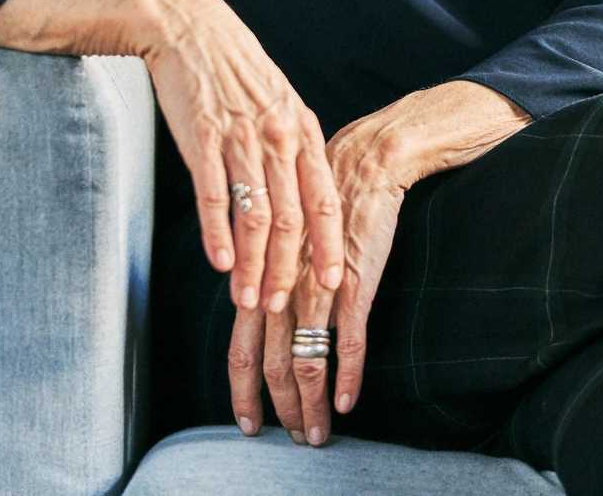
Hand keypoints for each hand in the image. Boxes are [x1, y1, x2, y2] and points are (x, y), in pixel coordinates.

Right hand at [138, 0, 345, 313]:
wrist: (191, 27)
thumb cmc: (236, 69)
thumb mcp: (278, 102)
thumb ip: (291, 145)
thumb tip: (301, 193)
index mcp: (301, 130)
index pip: (324, 200)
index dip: (329, 246)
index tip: (334, 284)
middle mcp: (277, 137)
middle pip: (290, 219)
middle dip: (287, 271)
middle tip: (283, 311)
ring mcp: (240, 138)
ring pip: (254, 215)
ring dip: (251, 265)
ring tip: (246, 300)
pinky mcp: (202, 138)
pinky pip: (214, 195)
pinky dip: (218, 234)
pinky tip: (219, 264)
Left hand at [228, 145, 405, 445]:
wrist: (362, 165)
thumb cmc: (322, 202)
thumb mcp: (283, 244)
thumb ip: (269, 281)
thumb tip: (258, 316)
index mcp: (261, 281)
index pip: (240, 350)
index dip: (242, 392)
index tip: (248, 421)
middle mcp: (282, 289)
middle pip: (270, 366)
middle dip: (278, 409)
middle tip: (288, 437)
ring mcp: (318, 289)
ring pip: (306, 361)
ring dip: (310, 404)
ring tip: (316, 433)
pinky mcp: (355, 284)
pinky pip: (349, 341)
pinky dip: (347, 376)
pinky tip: (346, 402)